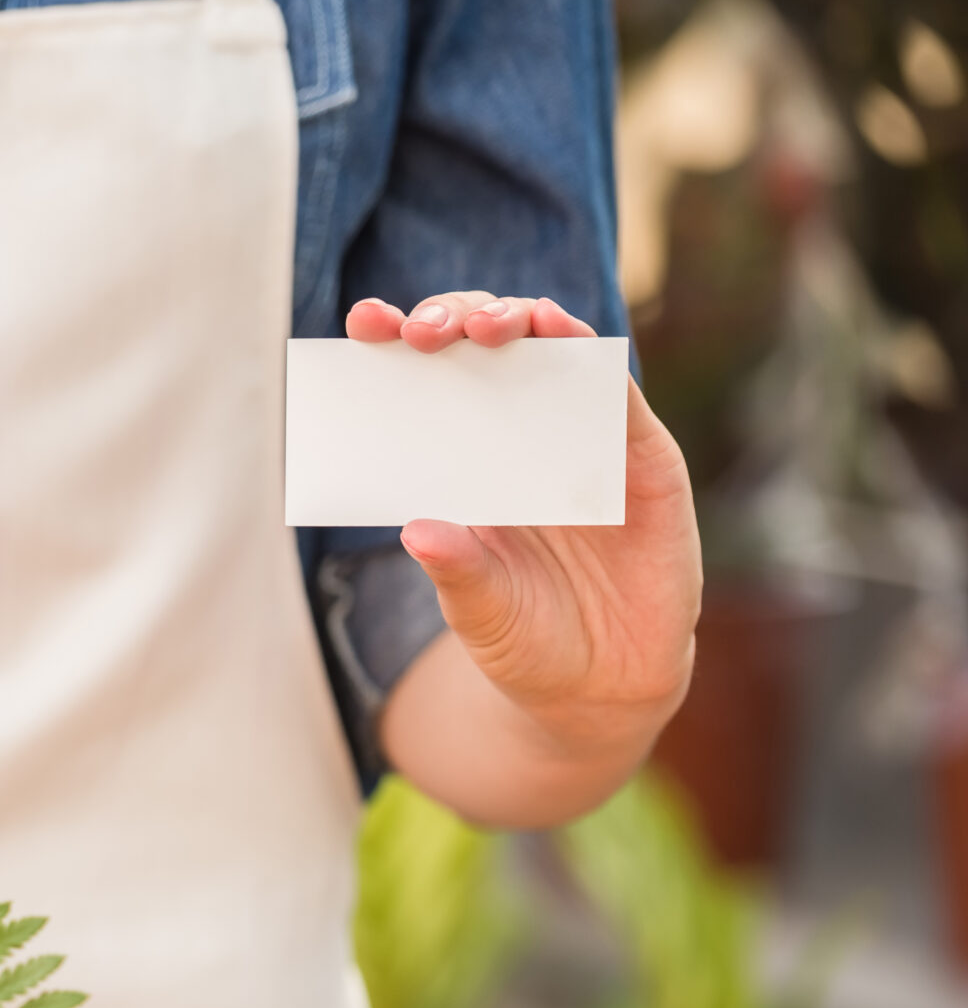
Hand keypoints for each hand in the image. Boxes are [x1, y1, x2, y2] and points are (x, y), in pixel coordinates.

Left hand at [352, 292, 702, 829]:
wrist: (602, 687)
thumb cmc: (527, 640)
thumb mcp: (479, 611)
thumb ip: (455, 569)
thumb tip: (415, 530)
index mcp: (467, 461)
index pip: (430, 383)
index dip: (397, 343)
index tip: (363, 323)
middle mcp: (523, 435)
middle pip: (489, 348)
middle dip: (456, 320)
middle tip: (422, 333)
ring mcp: (584, 440)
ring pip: (553, 352)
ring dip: (521, 322)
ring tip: (486, 326)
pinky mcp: (643, 458)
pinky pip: (616, 394)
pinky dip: (589, 359)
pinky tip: (560, 337)